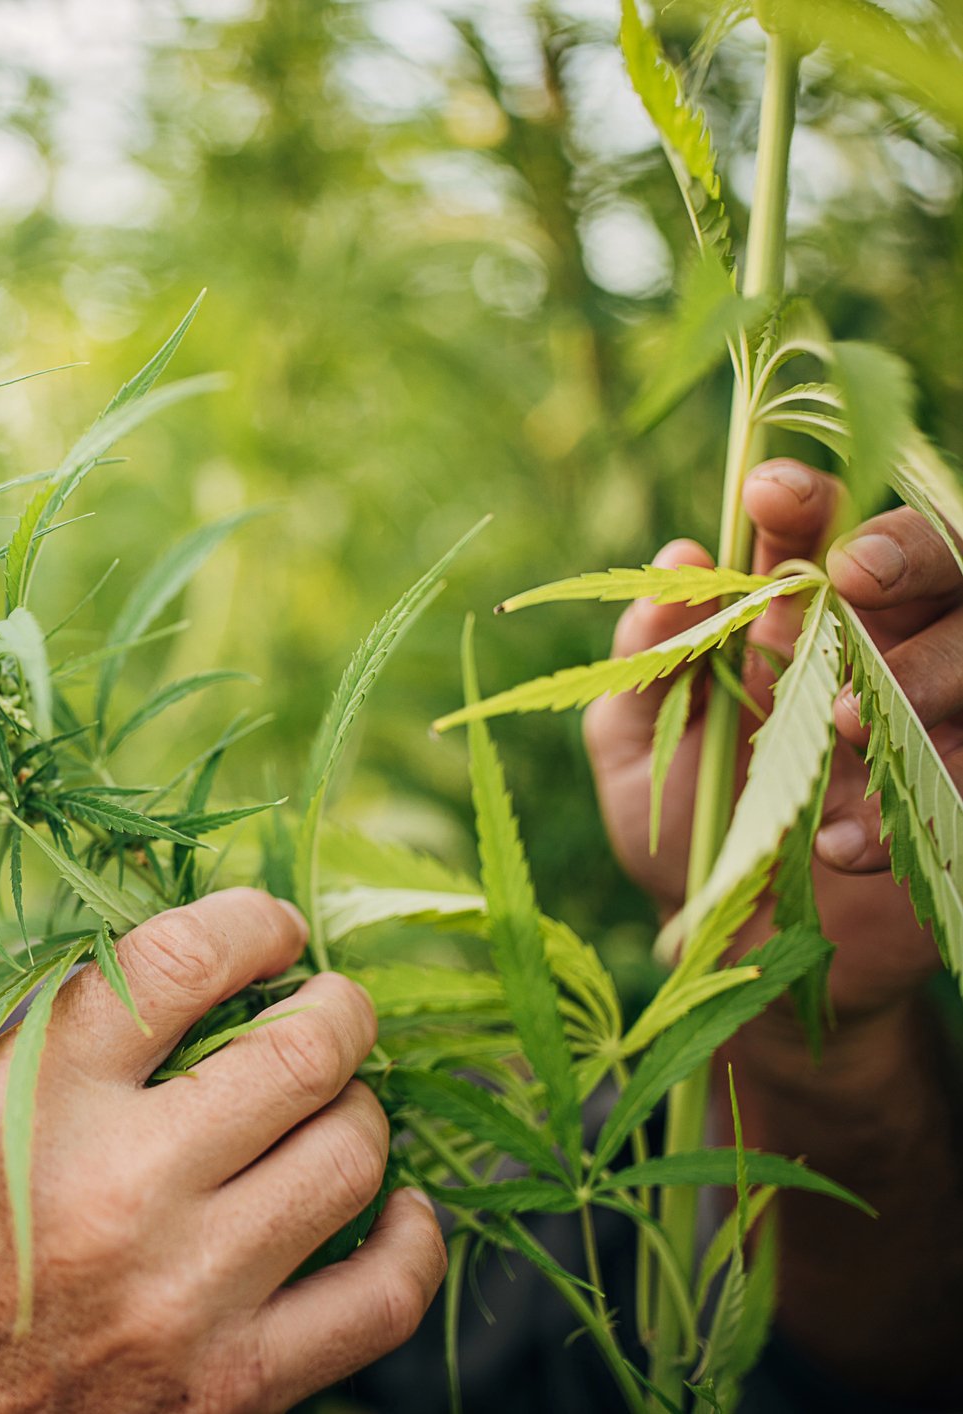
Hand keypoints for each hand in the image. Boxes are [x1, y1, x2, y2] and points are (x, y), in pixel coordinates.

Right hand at [0, 889, 446, 1412]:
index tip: (270, 930)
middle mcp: (120, 1183)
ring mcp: (188, 1288)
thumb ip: (71, 1031)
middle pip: (301, 1053)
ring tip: (334, 1107)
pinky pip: (383, 1294)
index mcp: (36, 1093)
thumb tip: (208, 960)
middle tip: (331, 1007)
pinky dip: (411, 1238)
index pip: (185, 961)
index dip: (253, 924)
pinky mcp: (237, 1380)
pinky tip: (396, 1211)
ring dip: (359, 1111)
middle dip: (337, 1010)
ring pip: (351, 1157)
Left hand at [584, 458, 947, 1031]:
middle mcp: (876, 649)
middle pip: (940, 560)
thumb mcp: (637, 750)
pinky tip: (838, 843)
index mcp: (791, 618)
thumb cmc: (684, 829)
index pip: (815, 527)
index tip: (769, 492)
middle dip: (906, 552)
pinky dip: (908, 802)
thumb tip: (676, 561)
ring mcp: (934, 720)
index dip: (805, 496)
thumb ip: (645, 663)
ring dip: (920, 677)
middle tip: (852, 579)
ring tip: (845, 729)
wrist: (736, 949)